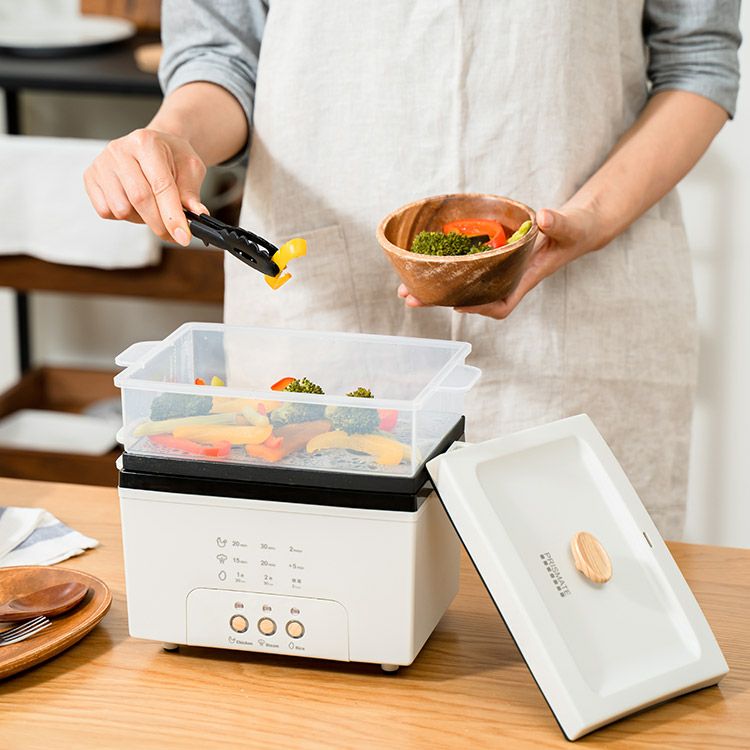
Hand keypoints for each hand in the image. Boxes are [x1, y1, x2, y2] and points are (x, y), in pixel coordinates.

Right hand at [84, 128, 208, 245]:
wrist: (154, 145)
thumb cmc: (172, 157)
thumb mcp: (190, 168)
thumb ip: (192, 192)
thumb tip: (197, 214)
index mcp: (146, 142)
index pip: (161, 186)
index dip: (173, 216)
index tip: (183, 237)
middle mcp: (119, 150)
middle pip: (140, 200)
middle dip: (160, 224)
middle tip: (174, 234)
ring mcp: (101, 163)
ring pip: (122, 209)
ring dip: (142, 219)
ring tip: (152, 206)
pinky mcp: (90, 177)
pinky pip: (106, 211)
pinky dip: (124, 216)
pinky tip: (134, 204)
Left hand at [397, 205, 602, 318]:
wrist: (575, 229)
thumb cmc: (575, 231)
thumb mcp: (570, 226)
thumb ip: (560, 222)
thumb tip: (544, 217)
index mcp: (525, 278)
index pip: (501, 304)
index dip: (479, 307)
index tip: (458, 305)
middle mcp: (506, 278)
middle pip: (471, 298)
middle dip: (441, 300)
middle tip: (409, 298)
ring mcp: (497, 269)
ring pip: (462, 285)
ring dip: (433, 287)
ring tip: (404, 288)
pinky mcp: (491, 257)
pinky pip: (464, 267)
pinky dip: (444, 266)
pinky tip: (421, 263)